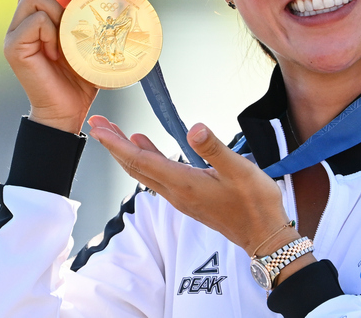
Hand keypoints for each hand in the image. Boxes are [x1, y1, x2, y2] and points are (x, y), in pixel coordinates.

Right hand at [4, 0, 115, 132]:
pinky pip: (35, 21)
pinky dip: (52, 32)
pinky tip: (58, 53)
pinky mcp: (13, 46)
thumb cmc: (82, 74)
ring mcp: (15, 30)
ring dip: (59, 11)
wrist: (69, 109)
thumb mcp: (92, 36)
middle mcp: (24, 17)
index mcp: (42, 11)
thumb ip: (93, 11)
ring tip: (68, 38)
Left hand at [87, 115, 302, 256]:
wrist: (263, 235)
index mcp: (183, 183)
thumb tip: (194, 129)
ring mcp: (180, 196)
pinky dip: (145, 158)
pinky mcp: (188, 197)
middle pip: (135, 166)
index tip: (98, 127)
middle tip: (96, 124)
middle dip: (113, 145)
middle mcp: (175, 192)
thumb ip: (214, 149)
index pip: (139, 161)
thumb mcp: (239, 170)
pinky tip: (146, 146)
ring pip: (144, 171)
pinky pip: (157, 175)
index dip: (116, 143)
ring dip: (126, 151)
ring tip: (113, 133)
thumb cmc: (254, 203)